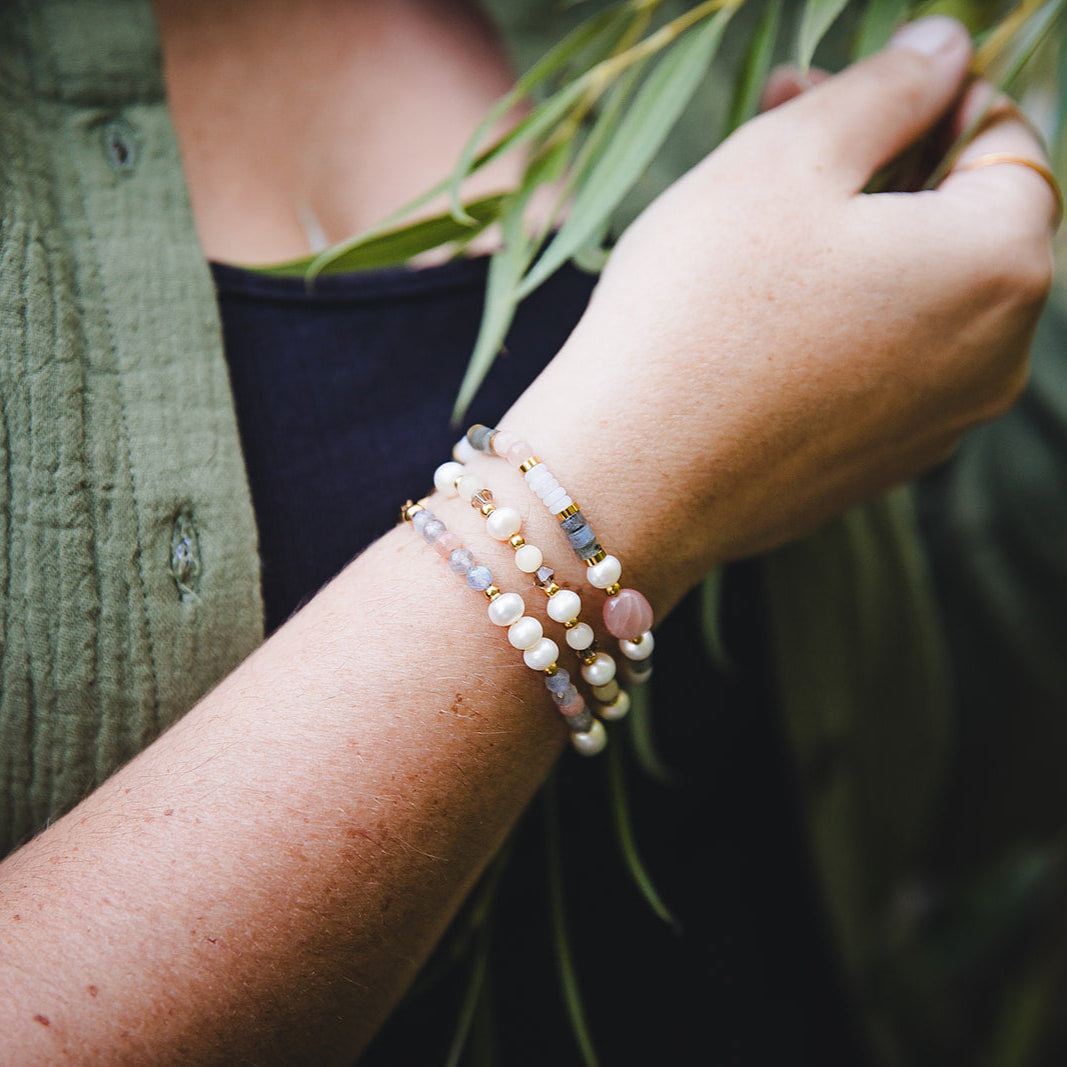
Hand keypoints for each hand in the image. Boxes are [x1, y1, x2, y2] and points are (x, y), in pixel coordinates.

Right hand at [500, 16, 1055, 611]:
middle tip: (780, 133)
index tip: (845, 90)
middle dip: (881, 165)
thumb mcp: (787, 160)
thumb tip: (945, 51)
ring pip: (917, 297)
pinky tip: (755, 314)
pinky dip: (838, 322)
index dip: (929, 95)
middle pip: (961, 223)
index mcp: (1002, 264)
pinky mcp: (877, 468)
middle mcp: (996, 358)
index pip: (1008, 141)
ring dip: (855, 241)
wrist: (627, 479)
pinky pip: (880, 367)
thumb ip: (888, 87)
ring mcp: (938, 426)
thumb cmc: (699, 309)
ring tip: (754, 223)